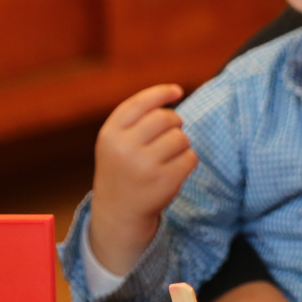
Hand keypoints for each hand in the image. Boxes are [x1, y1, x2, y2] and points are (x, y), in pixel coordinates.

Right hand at [89, 84, 197, 274]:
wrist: (119, 210)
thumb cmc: (123, 166)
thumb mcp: (116, 140)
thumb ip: (137, 116)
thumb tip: (175, 90)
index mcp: (110, 134)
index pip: (140, 103)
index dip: (161, 93)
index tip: (177, 91)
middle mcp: (124, 148)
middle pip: (166, 118)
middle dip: (174, 123)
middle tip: (169, 134)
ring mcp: (144, 166)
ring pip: (181, 138)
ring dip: (181, 144)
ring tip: (167, 155)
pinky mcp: (165, 181)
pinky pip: (191, 158)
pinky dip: (187, 161)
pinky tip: (173, 170)